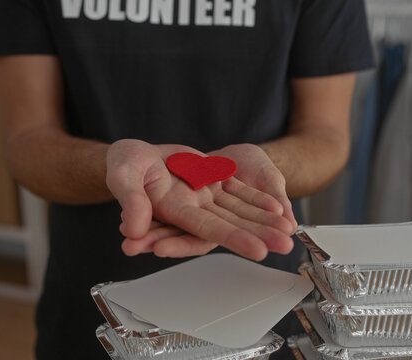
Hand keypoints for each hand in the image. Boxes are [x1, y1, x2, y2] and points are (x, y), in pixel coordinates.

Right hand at [106, 139, 293, 259]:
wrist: (134, 153)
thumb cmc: (124, 163)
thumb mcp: (122, 175)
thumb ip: (130, 201)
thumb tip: (133, 229)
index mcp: (172, 210)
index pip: (206, 228)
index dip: (233, 238)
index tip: (258, 250)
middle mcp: (193, 207)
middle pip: (230, 224)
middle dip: (258, 234)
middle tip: (285, 245)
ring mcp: (204, 195)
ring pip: (239, 210)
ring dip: (263, 220)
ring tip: (289, 230)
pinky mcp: (211, 181)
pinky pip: (239, 192)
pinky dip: (257, 200)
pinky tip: (278, 208)